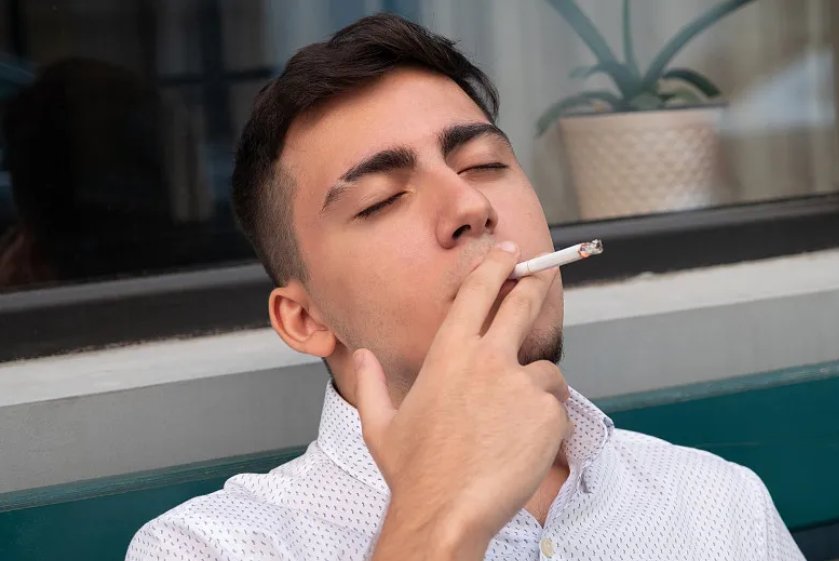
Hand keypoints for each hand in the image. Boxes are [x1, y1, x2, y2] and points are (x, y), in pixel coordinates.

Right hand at [355, 241, 570, 559]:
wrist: (445, 513)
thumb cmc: (413, 472)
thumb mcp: (378, 424)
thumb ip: (370, 383)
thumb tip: (361, 356)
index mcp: (448, 355)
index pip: (476, 293)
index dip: (495, 266)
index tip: (508, 252)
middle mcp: (487, 360)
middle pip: (521, 304)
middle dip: (534, 283)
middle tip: (543, 272)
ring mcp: (520, 385)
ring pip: (546, 371)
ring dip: (538, 388)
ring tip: (516, 426)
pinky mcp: (546, 414)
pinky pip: (557, 409)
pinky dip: (547, 424)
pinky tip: (523, 447)